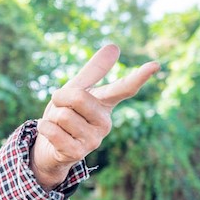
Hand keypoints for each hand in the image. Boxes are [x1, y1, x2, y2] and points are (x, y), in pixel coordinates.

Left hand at [31, 44, 159, 188]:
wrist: (48, 146)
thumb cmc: (65, 114)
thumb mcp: (76, 89)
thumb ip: (94, 71)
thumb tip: (115, 46)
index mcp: (106, 103)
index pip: (124, 88)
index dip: (138, 76)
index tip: (154, 65)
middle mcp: (105, 122)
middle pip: (78, 97)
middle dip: (60, 99)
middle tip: (60, 109)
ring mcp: (93, 140)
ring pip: (63, 115)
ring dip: (51, 117)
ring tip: (58, 126)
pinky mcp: (78, 153)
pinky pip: (52, 130)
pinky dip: (44, 128)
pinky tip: (51, 135)